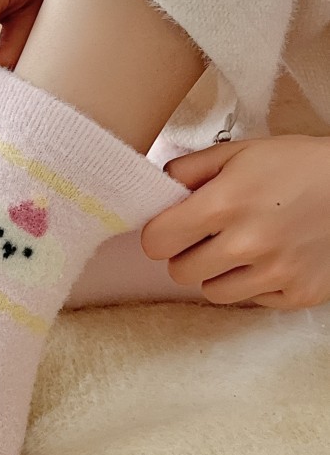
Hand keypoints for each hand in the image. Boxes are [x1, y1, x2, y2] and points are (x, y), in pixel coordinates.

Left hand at [141, 135, 329, 308]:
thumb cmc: (295, 164)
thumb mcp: (237, 152)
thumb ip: (188, 170)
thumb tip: (155, 187)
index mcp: (224, 203)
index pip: (157, 241)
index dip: (159, 234)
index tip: (170, 228)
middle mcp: (248, 244)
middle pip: (180, 272)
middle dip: (186, 254)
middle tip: (206, 236)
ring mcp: (276, 274)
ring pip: (212, 292)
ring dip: (216, 273)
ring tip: (238, 247)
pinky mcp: (299, 294)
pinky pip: (252, 301)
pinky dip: (253, 284)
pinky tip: (268, 257)